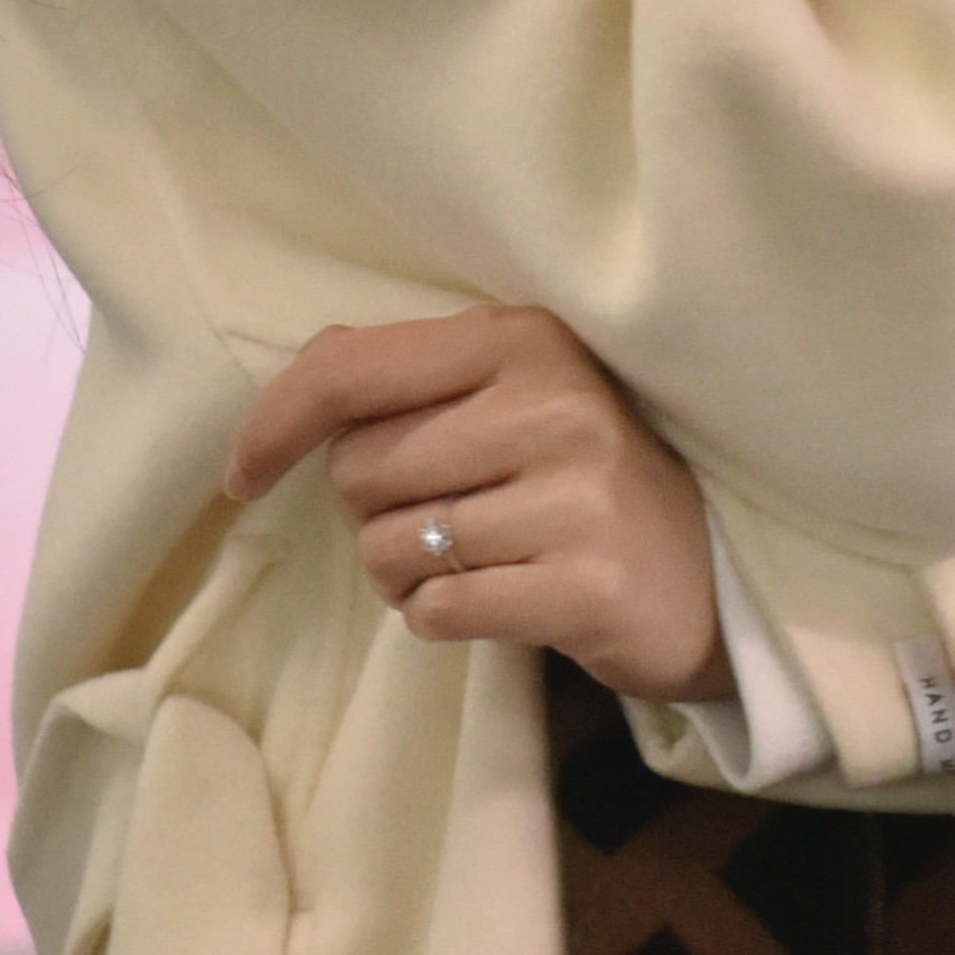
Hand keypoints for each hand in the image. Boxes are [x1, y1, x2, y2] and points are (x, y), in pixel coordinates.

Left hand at [228, 305, 727, 704]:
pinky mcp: (583, 584)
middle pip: (357, 471)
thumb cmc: (583, 479)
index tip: (242, 474)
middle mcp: (552, 402)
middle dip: (372, 510)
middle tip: (445, 515)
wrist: (711, 578)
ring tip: (476, 561)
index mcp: (523, 338)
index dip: (273, 423)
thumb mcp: (513, 396)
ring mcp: (574, 495)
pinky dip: (442, 616)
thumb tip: (295, 391)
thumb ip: (410, 378)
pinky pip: (436, 610)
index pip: (350, 369)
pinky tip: (499, 598)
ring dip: (406, 573)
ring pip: (387, 548)